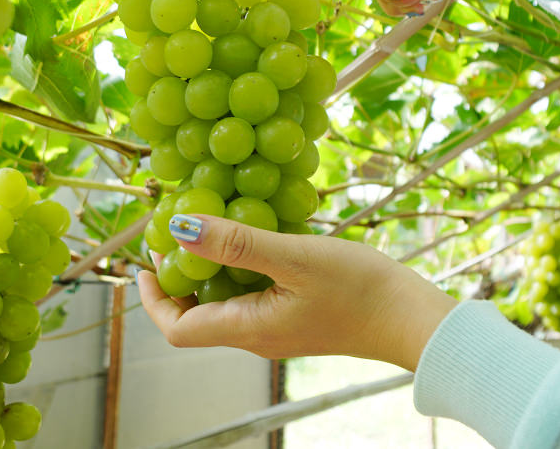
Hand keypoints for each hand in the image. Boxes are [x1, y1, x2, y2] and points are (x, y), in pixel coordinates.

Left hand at [137, 215, 457, 370]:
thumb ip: (236, 243)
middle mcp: (257, 335)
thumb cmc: (360, 290)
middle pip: (198, 314)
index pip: (178, 328)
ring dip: (212, 267)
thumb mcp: (294, 257)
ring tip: (213, 224)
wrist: (414, 318)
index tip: (146, 261)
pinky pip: (254, 294)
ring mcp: (278, 327)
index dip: (153, 298)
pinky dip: (242, 266)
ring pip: (226, 301)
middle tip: (179, 230)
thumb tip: (179, 229)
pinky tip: (257, 234)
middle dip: (181, 275)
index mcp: (248, 328)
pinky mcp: (298, 315)